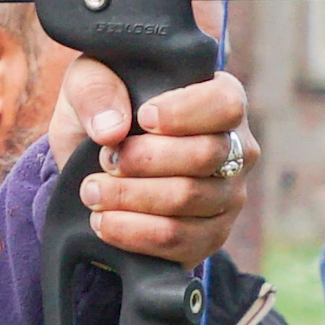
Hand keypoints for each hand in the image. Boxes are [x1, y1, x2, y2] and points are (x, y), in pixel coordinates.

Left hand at [64, 65, 253, 264]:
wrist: (92, 168)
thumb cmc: (103, 113)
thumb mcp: (87, 83)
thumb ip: (95, 90)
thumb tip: (111, 130)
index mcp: (221, 100)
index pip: (225, 104)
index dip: (184, 112)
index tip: (144, 118)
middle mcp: (236, 150)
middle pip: (204, 156)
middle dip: (144, 160)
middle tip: (106, 159)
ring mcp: (227, 198)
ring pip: (187, 199)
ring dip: (130, 197)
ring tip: (93, 190)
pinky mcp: (209, 237)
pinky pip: (177, 241)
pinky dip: (133, 233)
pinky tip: (103, 220)